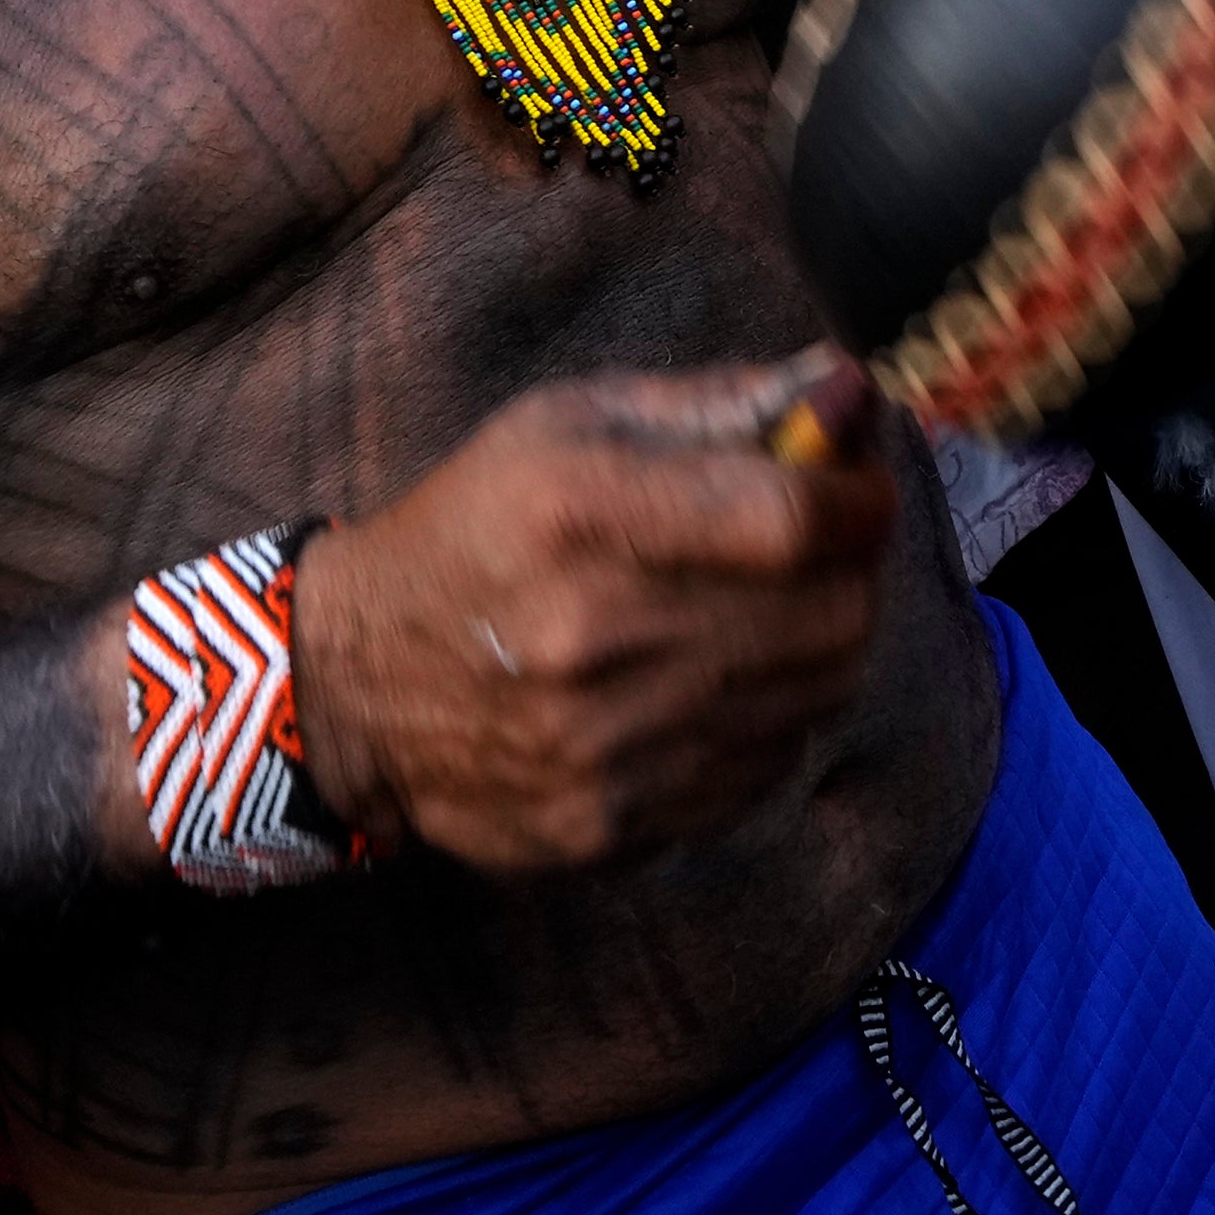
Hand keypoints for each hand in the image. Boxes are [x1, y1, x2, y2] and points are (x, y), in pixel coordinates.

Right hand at [292, 350, 900, 874]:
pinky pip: (764, 771)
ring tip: (778, 607)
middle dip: (857, 569)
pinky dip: (774, 719)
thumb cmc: (476, 525)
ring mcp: (603, 748)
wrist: (353, 686)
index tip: (861, 488)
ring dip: (826, 643)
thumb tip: (847, 385)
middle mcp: (593, 637)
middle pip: (830, 616)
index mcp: (580, 513)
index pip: (795, 520)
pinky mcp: (610, 828)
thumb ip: (720, 401)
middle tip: (830, 546)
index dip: (861, 499)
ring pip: (815, 698)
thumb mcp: (570, 422)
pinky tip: (723, 680)